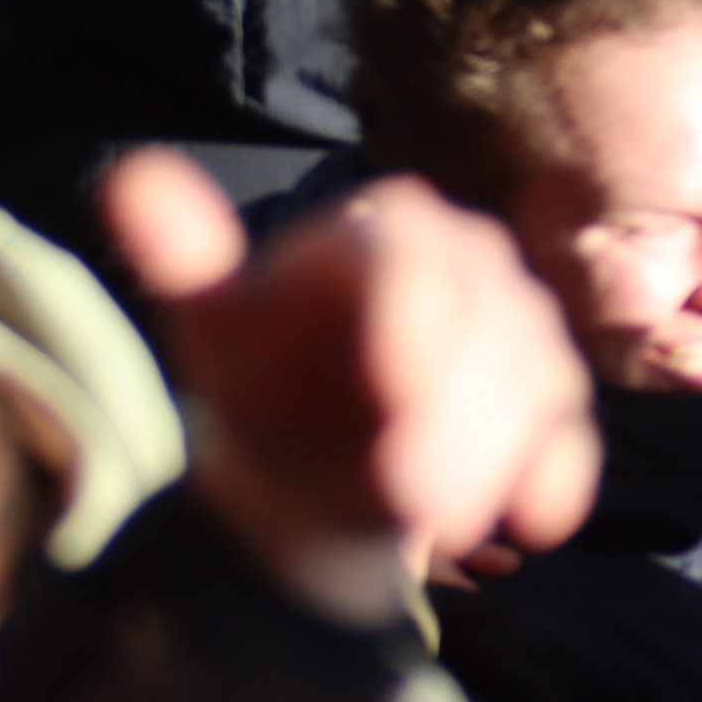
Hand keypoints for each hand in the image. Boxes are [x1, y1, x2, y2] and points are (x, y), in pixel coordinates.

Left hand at [100, 149, 600, 614]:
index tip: (391, 400)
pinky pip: (573, 435)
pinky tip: (525, 522)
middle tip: (404, 496)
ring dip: (490, 456)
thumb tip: (128, 179)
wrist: (312, 461)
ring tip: (429, 521)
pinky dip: (554, 478)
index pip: (416, 255)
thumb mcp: (217, 323)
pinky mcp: (553, 402)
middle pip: (491, 321)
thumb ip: (184, 255)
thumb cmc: (269, 380)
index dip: (415, 325)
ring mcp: (521, 329)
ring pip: (538, 376)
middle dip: (454, 414)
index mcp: (383, 228)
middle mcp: (467, 261)